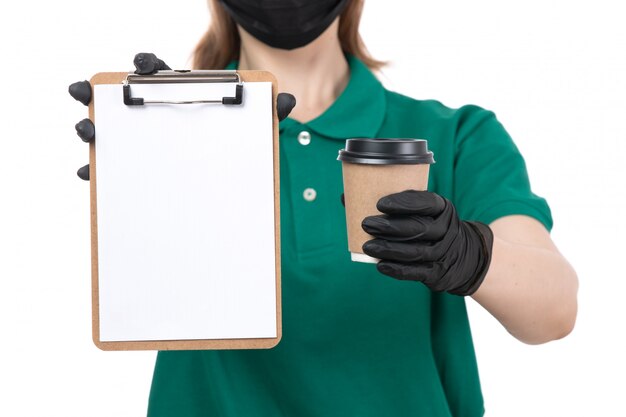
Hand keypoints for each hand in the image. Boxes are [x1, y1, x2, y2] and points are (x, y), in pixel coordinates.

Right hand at [68, 53, 295, 179]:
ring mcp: (141, 141)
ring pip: (109, 130)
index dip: (147, 67)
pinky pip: (112, 165)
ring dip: (91, 126)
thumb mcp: (253, 126)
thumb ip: (267, 113)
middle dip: (101, 94)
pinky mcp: (135, 167)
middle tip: (85, 91)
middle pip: (121, 99)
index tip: (142, 65)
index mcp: (178, 97)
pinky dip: (97, 167)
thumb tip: (288, 101)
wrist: (226, 169)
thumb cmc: (235, 138)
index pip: (158, 75)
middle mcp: (154, 116)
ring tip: (85, 129)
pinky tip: (87, 171)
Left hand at [360, 190, 493, 295]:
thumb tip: (346, 196)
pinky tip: (380, 265)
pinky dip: (397, 270)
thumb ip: (391, 205)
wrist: (462, 255)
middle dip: (390, 227)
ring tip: (367, 247)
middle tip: (366, 224)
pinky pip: (417, 272)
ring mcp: (444, 252)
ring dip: (389, 249)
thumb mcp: (422, 212)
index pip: (426, 203)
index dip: (404, 203)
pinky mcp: (438, 273)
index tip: (379, 203)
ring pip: (416, 251)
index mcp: (442, 208)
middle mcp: (446, 229)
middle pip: (418, 228)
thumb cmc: (428, 225)